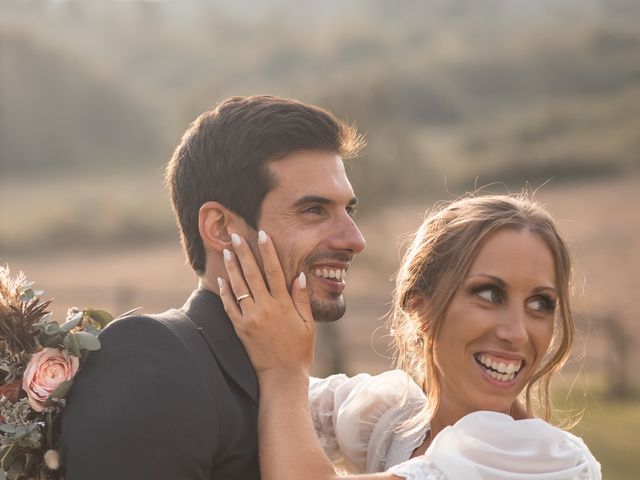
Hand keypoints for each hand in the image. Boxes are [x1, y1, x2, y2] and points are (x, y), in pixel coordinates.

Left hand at [219, 231, 314, 376]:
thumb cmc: (299, 350)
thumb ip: (302, 299)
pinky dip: (225, 292)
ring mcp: (250, 318)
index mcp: (283, 305)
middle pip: (253, 274)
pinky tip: (222, 279)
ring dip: (232, 267)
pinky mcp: (240, 328)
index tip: (263, 234)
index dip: (268, 251)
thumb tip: (300, 276)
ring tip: (227, 250)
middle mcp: (265, 308)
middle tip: (236, 234)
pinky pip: (230, 307)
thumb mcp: (308, 324)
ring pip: (239, 287)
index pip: (274, 271)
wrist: (281, 376)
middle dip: (244, 252)